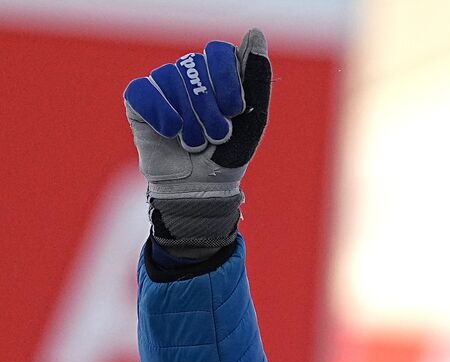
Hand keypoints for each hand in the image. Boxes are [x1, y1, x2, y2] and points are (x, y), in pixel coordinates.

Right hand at [124, 29, 270, 257]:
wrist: (199, 188)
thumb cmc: (228, 155)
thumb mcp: (253, 119)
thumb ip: (257, 77)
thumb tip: (256, 33)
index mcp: (217, 75)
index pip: (218, 52)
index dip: (226, 80)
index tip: (234, 110)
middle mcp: (188, 74)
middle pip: (194, 65)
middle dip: (210, 107)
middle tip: (217, 136)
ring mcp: (162, 85)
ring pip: (170, 79)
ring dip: (189, 119)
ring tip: (195, 142)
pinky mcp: (139, 101)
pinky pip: (144, 92)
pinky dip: (162, 116)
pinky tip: (171, 133)